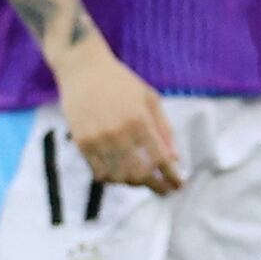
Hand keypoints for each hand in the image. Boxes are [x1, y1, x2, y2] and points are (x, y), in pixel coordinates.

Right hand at [55, 44, 179, 194]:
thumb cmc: (120, 81)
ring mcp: (98, 139)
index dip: (171, 175)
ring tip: (141, 182)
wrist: (83, 69)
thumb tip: (175, 158)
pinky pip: (98, 172)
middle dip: (156, 186)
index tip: (178, 184)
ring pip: (119, 176)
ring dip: (133, 184)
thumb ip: (164, 128)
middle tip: (163, 190)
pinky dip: (112, 179)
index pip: (160, 157)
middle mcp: (119, 131)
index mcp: (139, 119)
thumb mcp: (149, 98)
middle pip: (140, 172)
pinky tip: (119, 176)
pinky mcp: (82, 142)